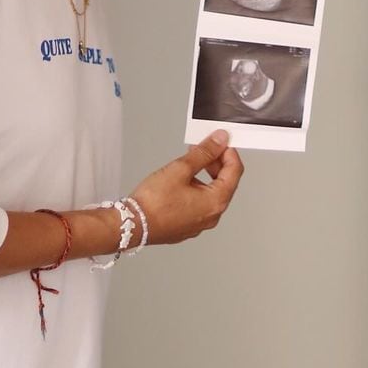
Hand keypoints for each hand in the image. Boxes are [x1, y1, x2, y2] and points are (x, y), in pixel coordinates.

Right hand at [129, 131, 244, 246]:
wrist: (132, 225)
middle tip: (204, 149)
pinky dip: (196, 189)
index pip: (235, 171)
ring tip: (189, 163)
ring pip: (211, 194)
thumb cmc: (153, 203)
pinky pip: (199, 204)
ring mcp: (199, 224)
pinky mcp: (187, 226)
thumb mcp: (181, 169)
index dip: (229, 152)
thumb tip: (219, 141)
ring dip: (205, 175)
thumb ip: (204, 153)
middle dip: (216, 163)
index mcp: (216, 202)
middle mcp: (212, 216)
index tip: (221, 141)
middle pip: (225, 183)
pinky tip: (182, 181)